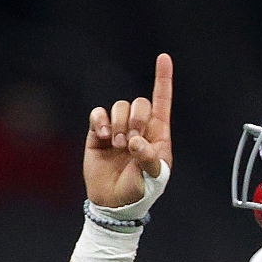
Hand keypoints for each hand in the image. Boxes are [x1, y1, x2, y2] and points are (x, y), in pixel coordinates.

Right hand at [85, 54, 172, 207]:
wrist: (113, 204)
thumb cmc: (139, 192)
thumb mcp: (152, 179)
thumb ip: (148, 159)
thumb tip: (136, 141)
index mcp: (158, 135)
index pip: (162, 102)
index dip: (163, 79)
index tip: (163, 57)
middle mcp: (139, 128)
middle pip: (139, 103)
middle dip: (136, 118)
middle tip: (130, 143)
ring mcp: (118, 129)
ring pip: (119, 106)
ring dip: (118, 124)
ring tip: (117, 145)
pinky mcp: (98, 133)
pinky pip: (98, 113)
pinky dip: (100, 120)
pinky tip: (102, 136)